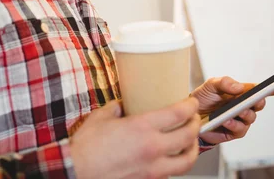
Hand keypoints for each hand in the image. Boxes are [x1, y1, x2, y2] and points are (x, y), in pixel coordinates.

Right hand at [70, 98, 200, 178]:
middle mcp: (153, 148)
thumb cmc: (86, 147)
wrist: (78, 171)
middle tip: (194, 118)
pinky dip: (176, 164)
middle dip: (196, 124)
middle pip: (188, 135)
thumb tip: (123, 105)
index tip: (192, 102)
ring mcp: (153, 168)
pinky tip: (171, 158)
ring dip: (193, 148)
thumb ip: (116, 108)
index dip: (190, 105)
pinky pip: (171, 173)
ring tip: (191, 141)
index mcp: (142, 127)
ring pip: (187, 160)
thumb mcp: (101, 117)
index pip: (178, 113)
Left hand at [190, 76, 273, 144]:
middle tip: (253, 99)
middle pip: (258, 104)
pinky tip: (225, 121)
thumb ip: (224, 83)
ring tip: (235, 111)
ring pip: (251, 117)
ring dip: (244, 114)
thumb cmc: (203, 98)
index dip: (273, 88)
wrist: (190, 115)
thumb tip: (239, 87)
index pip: (259, 90)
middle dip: (257, 101)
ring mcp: (240, 120)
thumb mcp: (211, 85)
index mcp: (241, 93)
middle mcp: (244, 106)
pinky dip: (233, 124)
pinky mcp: (234, 132)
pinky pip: (240, 129)